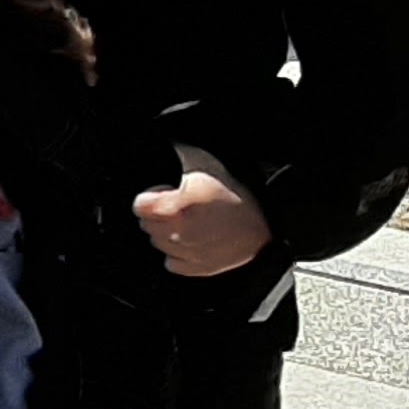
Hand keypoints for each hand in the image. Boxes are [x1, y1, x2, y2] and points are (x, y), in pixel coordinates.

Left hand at [135, 147, 274, 277]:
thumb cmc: (238, 194)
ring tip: (190, 221)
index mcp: (173, 209)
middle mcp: (176, 234)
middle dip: (159, 214)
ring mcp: (187, 253)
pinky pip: (172, 262)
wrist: (268, 224)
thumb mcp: (204, 164)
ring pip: (158, 243)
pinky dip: (178, 253)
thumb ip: (178, 152)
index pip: (140, 206)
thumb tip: (167, 140)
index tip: (166, 193)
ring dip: (167, 232)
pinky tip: (193, 240)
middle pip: (148, 224)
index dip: (152, 196)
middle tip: (180, 206)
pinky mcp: (198, 268)